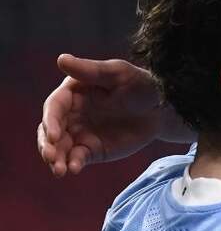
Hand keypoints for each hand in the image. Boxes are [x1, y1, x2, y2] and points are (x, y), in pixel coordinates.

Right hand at [38, 54, 192, 176]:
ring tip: (59, 170)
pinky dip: (73, 164)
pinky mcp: (91, 149)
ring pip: (60, 147)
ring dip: (56, 159)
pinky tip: (74, 169)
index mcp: (73, 93)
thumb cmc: (141, 84)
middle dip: (48, 145)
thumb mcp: (119, 74)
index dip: (50, 121)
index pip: (54, 107)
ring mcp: (80, 132)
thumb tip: (61, 59)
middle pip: (50, 130)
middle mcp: (71, 113)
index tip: (54, 135)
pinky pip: (77, 157)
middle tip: (51, 157)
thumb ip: (91, 70)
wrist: (162, 109)